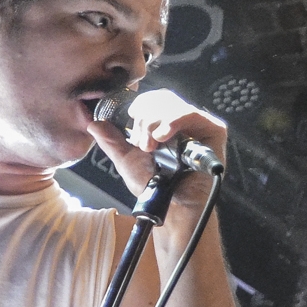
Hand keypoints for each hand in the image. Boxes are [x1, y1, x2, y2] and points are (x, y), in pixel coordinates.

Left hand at [84, 88, 228, 204]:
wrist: (170, 207)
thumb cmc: (153, 187)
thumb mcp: (126, 161)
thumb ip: (112, 141)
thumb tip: (94, 123)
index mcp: (163, 125)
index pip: (152, 99)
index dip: (140, 106)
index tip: (131, 121)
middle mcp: (182, 123)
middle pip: (162, 98)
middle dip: (145, 117)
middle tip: (142, 142)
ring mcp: (198, 126)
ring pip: (174, 104)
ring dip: (155, 122)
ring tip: (152, 146)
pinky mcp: (213, 131)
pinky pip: (192, 113)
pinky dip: (173, 121)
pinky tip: (163, 136)